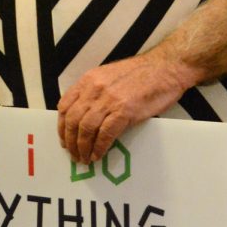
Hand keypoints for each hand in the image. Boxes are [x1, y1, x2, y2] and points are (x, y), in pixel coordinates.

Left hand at [57, 52, 190, 162]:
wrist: (166, 67)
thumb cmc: (140, 73)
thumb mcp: (108, 76)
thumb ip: (95, 92)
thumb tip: (85, 115)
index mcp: (89, 79)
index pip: (65, 105)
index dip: (61, 126)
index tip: (64, 139)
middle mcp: (95, 88)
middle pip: (73, 119)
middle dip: (70, 141)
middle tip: (73, 154)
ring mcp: (109, 99)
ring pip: (86, 128)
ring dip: (82, 147)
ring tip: (84, 158)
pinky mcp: (125, 110)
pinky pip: (106, 133)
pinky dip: (99, 147)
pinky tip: (98, 155)